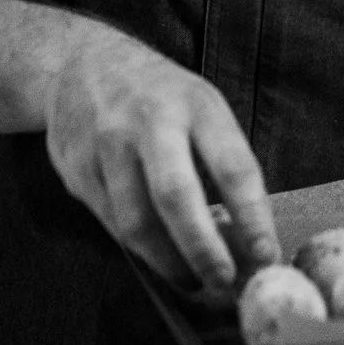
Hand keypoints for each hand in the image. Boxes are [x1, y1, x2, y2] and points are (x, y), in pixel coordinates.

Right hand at [42, 23, 279, 293]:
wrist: (83, 62)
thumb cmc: (159, 96)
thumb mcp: (201, 107)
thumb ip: (222, 165)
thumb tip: (248, 240)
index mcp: (196, 103)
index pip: (232, 166)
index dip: (252, 217)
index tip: (267, 256)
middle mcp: (149, 120)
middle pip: (176, 196)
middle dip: (202, 249)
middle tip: (223, 282)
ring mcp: (106, 143)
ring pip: (136, 221)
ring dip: (168, 262)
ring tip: (192, 279)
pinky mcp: (76, 167)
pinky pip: (111, 223)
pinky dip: (138, 248)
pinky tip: (156, 254)